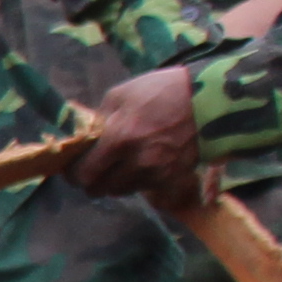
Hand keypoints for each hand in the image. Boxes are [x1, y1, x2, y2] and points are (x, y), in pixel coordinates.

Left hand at [65, 65, 221, 214]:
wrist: (208, 99)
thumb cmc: (160, 91)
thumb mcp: (120, 95)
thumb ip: (97, 120)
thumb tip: (82, 139)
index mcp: (119, 138)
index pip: (84, 173)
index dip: (74, 175)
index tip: (73, 170)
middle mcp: (137, 161)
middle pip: (101, 188)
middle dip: (93, 181)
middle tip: (94, 171)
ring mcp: (158, 172)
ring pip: (123, 190)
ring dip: (116, 182)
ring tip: (120, 166)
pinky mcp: (174, 178)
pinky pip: (148, 190)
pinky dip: (140, 182)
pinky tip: (143, 167)